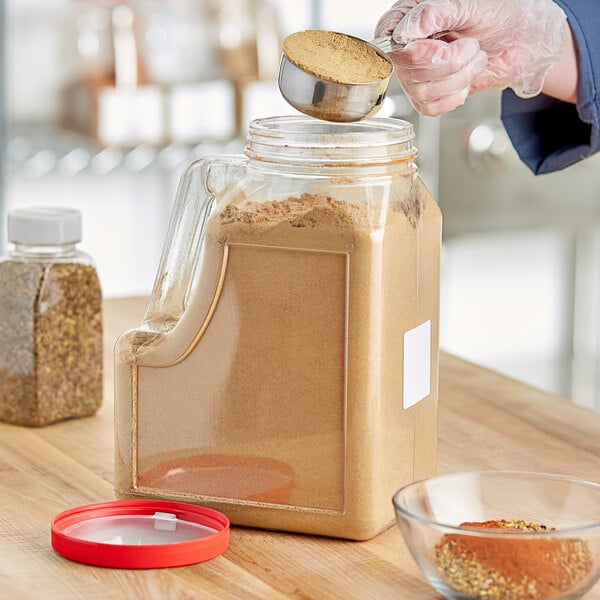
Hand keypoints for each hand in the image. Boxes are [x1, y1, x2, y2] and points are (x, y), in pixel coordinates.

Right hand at [375, 0, 566, 115]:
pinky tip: (467, 77)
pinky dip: (457, 94)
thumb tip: (406, 32)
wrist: (518, 38)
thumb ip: (434, 13)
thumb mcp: (467, 4)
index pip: (389, 38)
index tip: (441, 44)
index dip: (414, 48)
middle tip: (470, 44)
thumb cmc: (494, 13)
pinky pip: (432, 108)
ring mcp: (413, 77)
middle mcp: (405, 50)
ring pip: (423, 91)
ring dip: (459, 76)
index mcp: (406, 19)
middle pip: (408, 68)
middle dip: (449, 60)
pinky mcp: (427, 99)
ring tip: (474, 57)